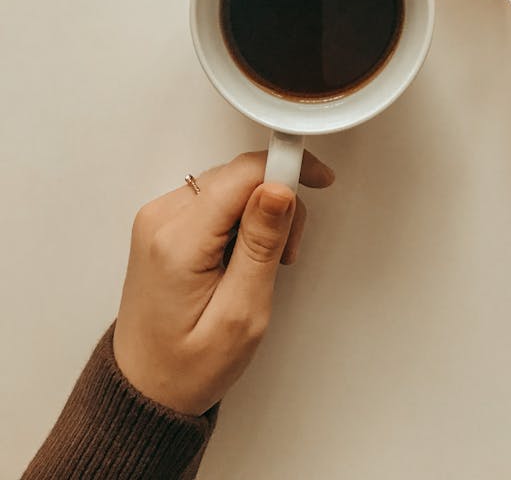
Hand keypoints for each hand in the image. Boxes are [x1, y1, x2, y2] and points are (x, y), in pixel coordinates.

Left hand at [113, 150, 334, 415]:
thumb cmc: (187, 366)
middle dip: (276, 202)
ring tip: (262, 263)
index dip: (286, 169)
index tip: (318, 180)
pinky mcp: (164, 223)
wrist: (146, 388)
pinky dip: (239, 219)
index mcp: (177, 241)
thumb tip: (278, 189)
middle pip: (238, 176)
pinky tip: (241, 255)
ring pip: (229, 184)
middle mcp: (161, 219)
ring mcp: (158, 219)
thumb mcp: (241, 314)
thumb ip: (261, 245)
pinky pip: (215, 199)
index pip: (241, 174)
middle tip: (285, 251)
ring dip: (259, 212)